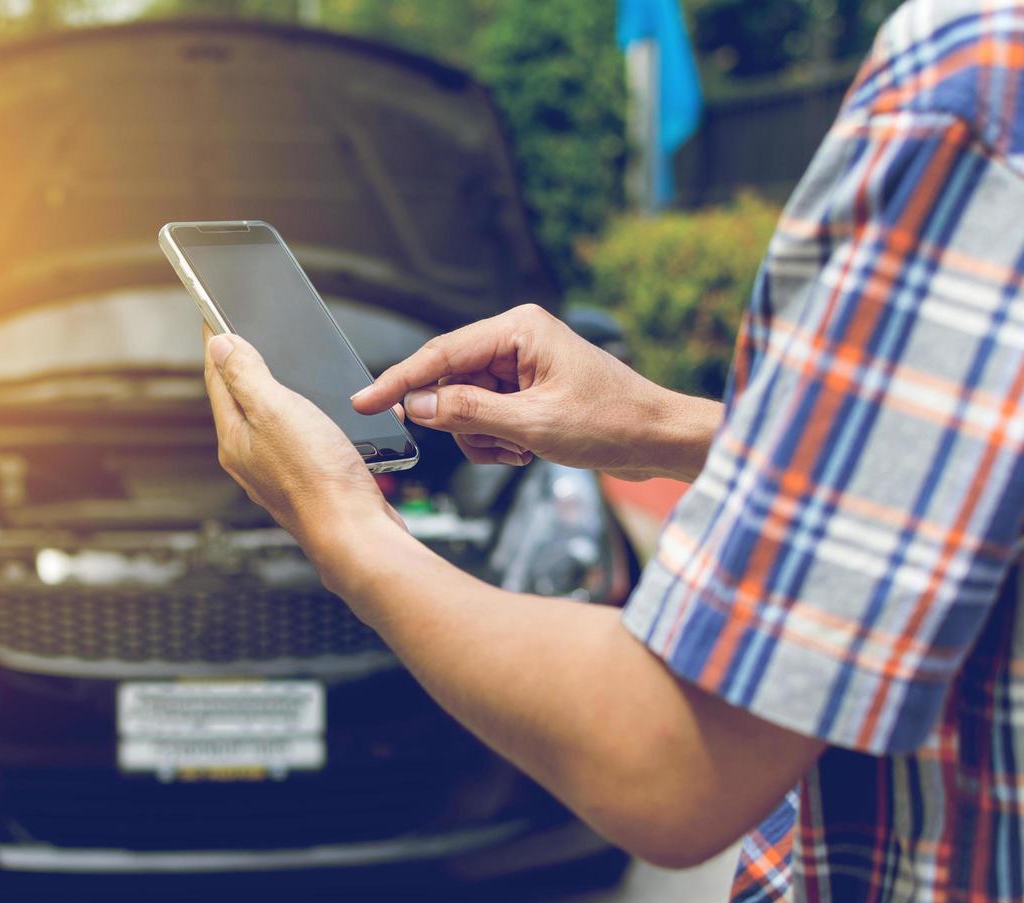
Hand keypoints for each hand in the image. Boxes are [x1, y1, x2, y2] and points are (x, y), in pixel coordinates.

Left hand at [202, 329, 405, 555]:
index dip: (218, 341)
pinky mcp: (310, 479)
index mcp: (235, 438)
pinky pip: (301, 437)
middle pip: (241, 398)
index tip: (214, 313)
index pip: (217, 377)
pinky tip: (322, 413)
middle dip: (244, 364)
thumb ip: (247, 376)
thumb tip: (222, 345)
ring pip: (272, 418)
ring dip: (278, 389)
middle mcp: (252, 457)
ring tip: (282, 367)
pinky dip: (307, 416)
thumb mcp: (277, 412)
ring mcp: (280, 470)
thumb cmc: (319, 481)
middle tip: (245, 334)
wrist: (357, 534)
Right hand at [351, 304, 719, 482]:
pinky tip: (526, 452)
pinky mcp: (527, 390)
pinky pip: (486, 417)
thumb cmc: (613, 422)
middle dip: (462, 423)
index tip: (364, 400)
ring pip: (465, 407)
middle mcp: (517, 340)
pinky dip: (496, 442)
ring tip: (520, 451)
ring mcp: (521, 366)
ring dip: (482, 438)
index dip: (398, 381)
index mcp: (518, 329)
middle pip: (450, 383)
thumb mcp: (532, 424)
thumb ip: (468, 413)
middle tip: (496, 444)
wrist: (659, 440)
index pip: (440, 354)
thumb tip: (416, 406)